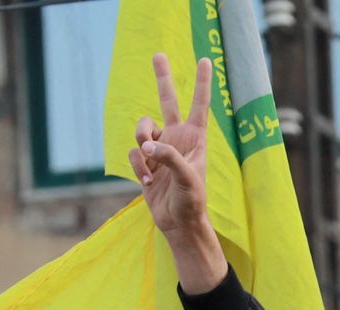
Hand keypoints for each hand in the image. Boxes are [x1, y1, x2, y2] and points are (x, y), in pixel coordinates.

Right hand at [128, 53, 226, 293]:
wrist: (179, 223)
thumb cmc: (192, 201)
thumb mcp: (187, 178)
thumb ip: (169, 158)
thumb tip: (146, 146)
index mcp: (195, 138)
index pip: (200, 105)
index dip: (203, 83)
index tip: (205, 60)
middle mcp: (178, 138)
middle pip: (168, 101)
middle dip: (163, 78)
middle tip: (158, 55)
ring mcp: (160, 149)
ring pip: (142, 129)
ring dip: (141, 143)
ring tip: (150, 166)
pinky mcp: (146, 163)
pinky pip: (134, 153)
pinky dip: (137, 166)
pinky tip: (147, 181)